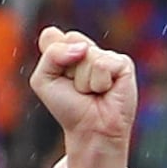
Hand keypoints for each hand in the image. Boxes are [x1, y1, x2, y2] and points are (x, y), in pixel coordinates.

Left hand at [30, 29, 136, 167]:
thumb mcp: (43, 80)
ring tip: (92, 92)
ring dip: (84, 80)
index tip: (59, 79)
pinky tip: (106, 91)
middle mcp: (87, 49)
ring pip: (87, 55)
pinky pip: (103, 64)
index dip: (50, 60)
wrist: (90, 131)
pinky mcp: (123, 64)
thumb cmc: (68, 108)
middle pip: (70, 40)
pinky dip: (100, 83)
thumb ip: (51, 54)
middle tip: (77, 87)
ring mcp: (107, 55)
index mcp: (67, 49)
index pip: (51, 36)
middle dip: (67, 68)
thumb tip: (84, 48)